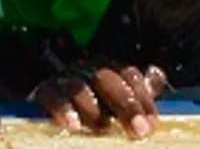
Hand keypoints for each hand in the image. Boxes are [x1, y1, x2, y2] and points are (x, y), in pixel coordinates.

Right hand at [29, 64, 165, 138]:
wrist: (55, 108)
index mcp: (108, 70)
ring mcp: (64, 80)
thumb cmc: (93, 107)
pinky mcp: (42, 92)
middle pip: (106, 78)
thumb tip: (157, 73)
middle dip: (125, 104)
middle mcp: (86, 69)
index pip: (128, 74)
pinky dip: (62, 110)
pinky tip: (72, 126)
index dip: (142, 98)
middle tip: (138, 131)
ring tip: (103, 129)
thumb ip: (137, 91)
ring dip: (93, 109)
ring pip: (78, 87)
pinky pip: (51, 97)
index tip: (152, 124)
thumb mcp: (116, 99)